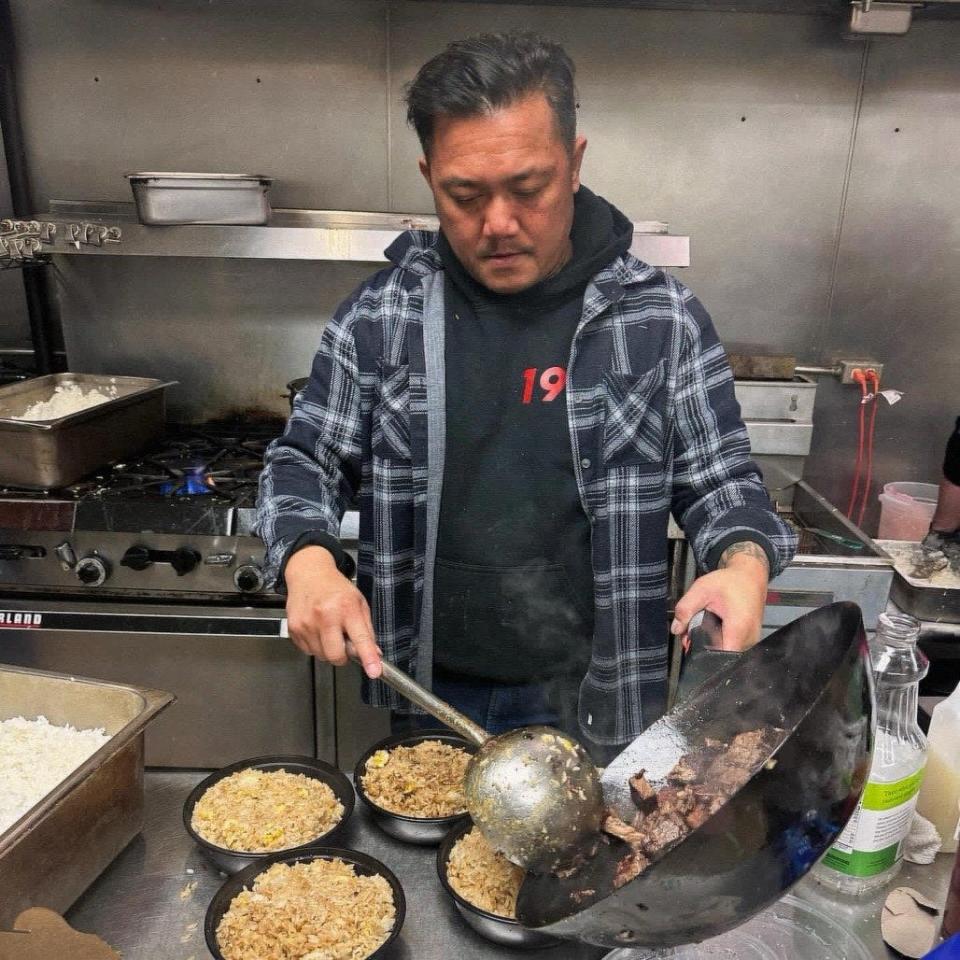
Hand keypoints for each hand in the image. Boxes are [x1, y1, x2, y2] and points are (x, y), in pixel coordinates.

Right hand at [284, 546, 381, 677]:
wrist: (309, 574)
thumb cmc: (335, 588)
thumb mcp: (359, 602)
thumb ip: (367, 630)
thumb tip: (375, 654)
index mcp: (347, 608)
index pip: (361, 638)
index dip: (368, 657)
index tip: (374, 671)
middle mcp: (325, 615)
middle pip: (336, 656)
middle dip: (342, 656)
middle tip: (343, 641)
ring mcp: (307, 623)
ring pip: (321, 656)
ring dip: (328, 649)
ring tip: (329, 629)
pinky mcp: (294, 628)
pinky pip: (308, 650)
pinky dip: (315, 645)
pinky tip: (317, 628)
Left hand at [671, 543, 768, 652]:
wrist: (749, 576)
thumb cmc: (728, 582)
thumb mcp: (702, 589)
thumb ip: (685, 609)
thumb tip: (676, 629)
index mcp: (738, 627)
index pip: (722, 657)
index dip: (705, 656)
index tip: (692, 646)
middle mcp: (749, 638)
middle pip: (722, 655)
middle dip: (703, 648)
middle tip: (690, 635)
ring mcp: (751, 640)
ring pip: (727, 651)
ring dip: (711, 644)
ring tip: (700, 629)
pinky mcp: (750, 639)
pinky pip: (733, 646)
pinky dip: (720, 640)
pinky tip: (711, 629)